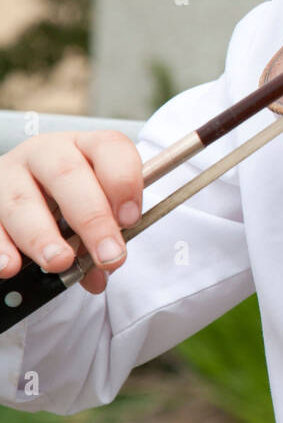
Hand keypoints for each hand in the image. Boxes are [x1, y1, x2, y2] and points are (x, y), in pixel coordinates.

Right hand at [0, 132, 142, 294]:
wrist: (24, 192)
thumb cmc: (70, 201)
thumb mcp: (93, 208)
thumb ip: (101, 237)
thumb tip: (97, 276)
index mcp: (85, 146)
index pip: (109, 147)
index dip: (123, 181)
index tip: (130, 220)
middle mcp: (46, 153)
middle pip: (67, 174)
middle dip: (91, 218)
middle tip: (108, 255)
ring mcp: (10, 174)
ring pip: (22, 200)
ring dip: (42, 236)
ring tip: (59, 262)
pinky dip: (1, 247)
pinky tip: (12, 266)